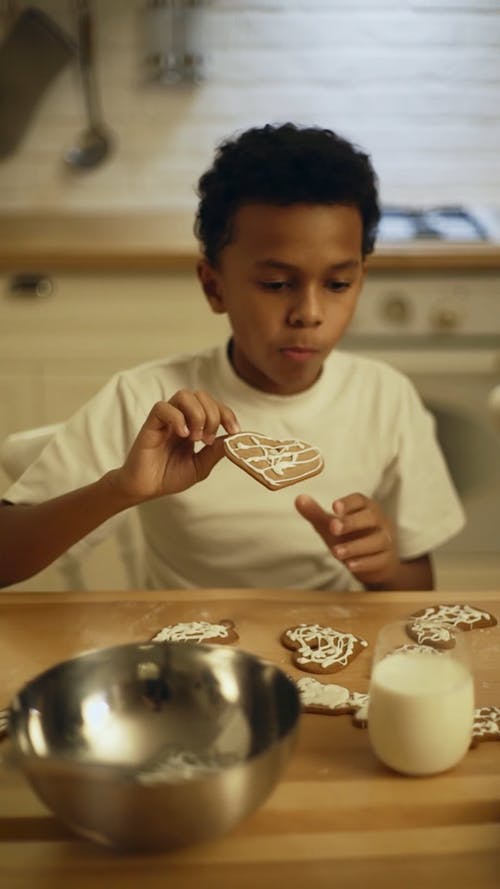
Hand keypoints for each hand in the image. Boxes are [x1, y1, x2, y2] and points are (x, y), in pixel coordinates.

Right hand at [111, 389, 239, 502]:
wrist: (146, 488)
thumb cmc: (169, 476)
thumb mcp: (200, 466)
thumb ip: (215, 452)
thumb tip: (233, 438)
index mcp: (194, 425)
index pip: (214, 405)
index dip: (227, 414)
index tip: (234, 431)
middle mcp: (181, 417)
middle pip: (201, 395)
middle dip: (213, 414)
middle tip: (208, 439)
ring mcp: (166, 419)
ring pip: (184, 395)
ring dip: (197, 414)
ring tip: (196, 437)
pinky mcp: (151, 424)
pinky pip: (163, 408)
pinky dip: (177, 418)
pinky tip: (183, 435)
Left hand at [295, 492, 398, 587]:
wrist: (376, 563)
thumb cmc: (351, 537)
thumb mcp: (332, 526)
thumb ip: (316, 513)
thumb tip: (299, 498)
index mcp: (366, 508)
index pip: (360, 500)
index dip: (348, 503)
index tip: (334, 507)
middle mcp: (379, 522)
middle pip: (371, 517)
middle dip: (351, 522)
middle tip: (333, 527)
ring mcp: (385, 541)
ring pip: (377, 541)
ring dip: (355, 546)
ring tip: (336, 552)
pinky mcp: (386, 560)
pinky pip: (378, 560)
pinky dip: (364, 563)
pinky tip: (349, 565)